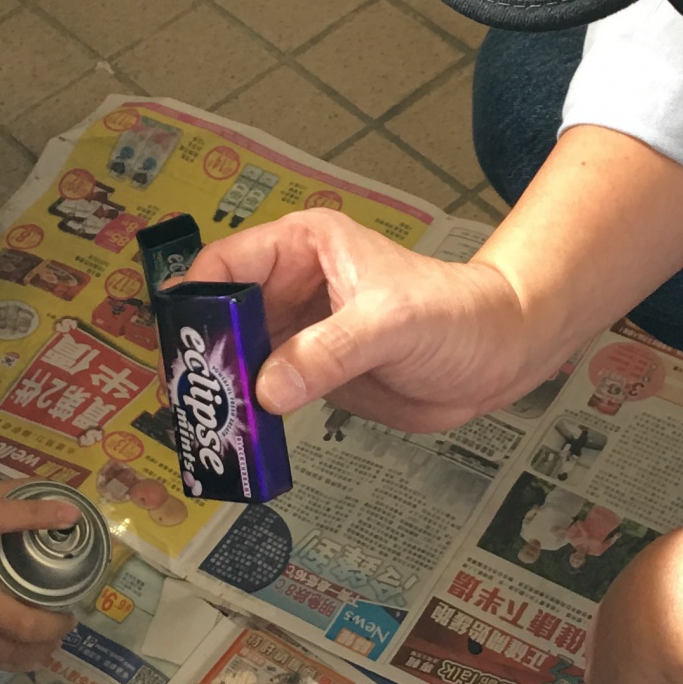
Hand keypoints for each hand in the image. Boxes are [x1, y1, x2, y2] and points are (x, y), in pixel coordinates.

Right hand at [0, 482, 84, 668]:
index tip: (69, 516)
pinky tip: (24, 650)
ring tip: (54, 638)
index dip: (35, 516)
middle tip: (70, 618)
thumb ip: (0, 498)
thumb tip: (54, 499)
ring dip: (40, 649)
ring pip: (6, 653)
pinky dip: (11, 658)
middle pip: (18, 621)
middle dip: (55, 626)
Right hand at [186, 209, 573, 431]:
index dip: (197, 298)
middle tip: (187, 399)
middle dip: (201, 354)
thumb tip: (267, 389)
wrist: (500, 354)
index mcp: (303, 248)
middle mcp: (292, 286)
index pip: (228, 262)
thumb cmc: (457, 315)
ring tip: (203, 425)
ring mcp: (299, 332)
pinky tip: (233, 436)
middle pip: (221, 315)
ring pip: (237, 357)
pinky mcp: (310, 374)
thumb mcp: (391, 324)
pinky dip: (246, 414)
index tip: (182, 345)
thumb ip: (328, 353)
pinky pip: (264, 392)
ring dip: (220, 390)